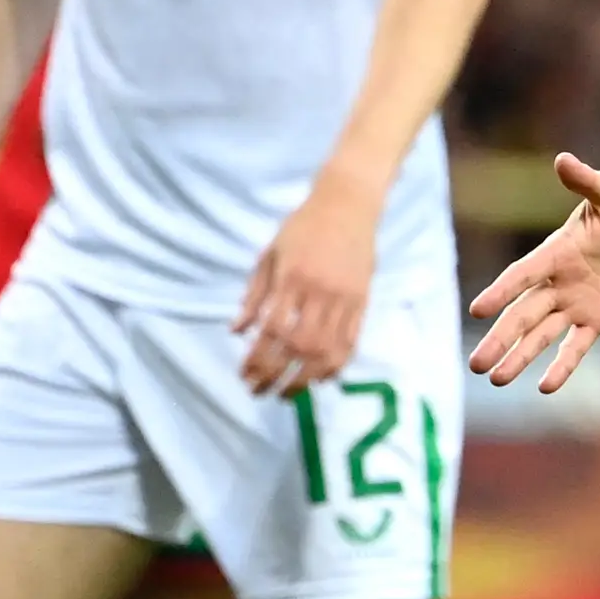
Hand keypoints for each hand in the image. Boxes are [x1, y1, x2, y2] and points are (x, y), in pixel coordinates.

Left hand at [237, 172, 380, 396]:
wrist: (349, 205)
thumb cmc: (303, 226)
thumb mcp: (269, 254)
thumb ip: (254, 295)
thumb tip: (236, 331)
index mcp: (292, 278)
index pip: (272, 330)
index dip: (257, 358)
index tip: (245, 376)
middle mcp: (320, 292)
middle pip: (298, 346)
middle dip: (278, 375)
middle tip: (261, 392)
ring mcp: (345, 299)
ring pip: (327, 349)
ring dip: (306, 377)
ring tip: (290, 393)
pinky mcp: (363, 301)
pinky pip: (351, 341)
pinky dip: (336, 364)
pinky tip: (322, 378)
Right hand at [467, 152, 599, 392]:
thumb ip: (587, 182)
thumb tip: (564, 160)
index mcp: (556, 252)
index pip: (523, 275)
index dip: (501, 291)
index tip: (477, 310)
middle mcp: (558, 282)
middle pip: (522, 314)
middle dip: (501, 338)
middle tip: (475, 365)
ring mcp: (575, 303)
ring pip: (541, 335)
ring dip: (520, 356)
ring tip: (496, 380)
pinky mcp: (596, 318)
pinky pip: (576, 345)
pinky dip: (563, 366)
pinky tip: (545, 388)